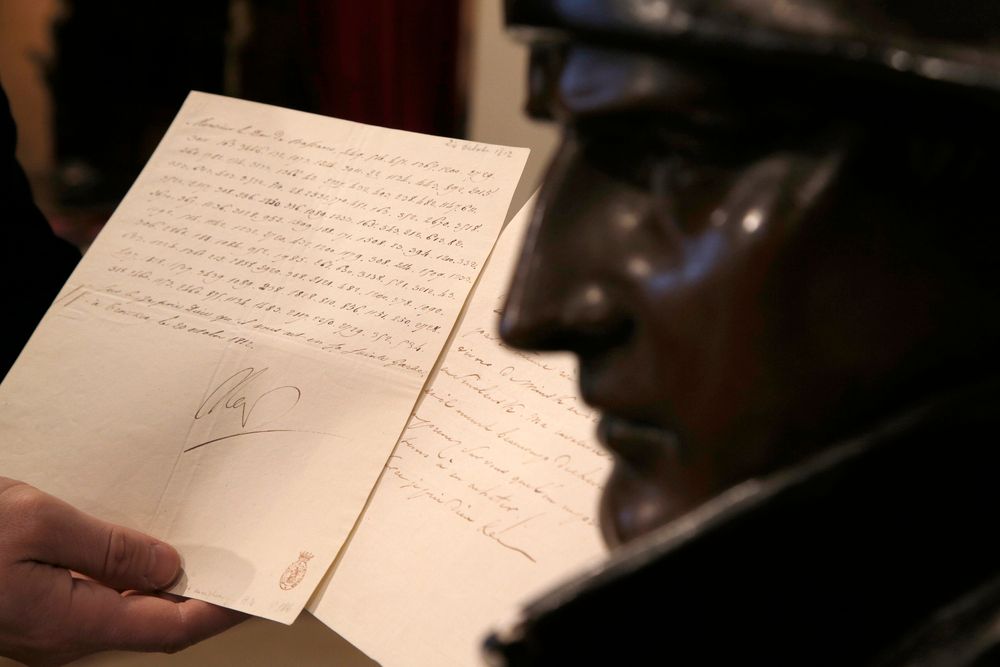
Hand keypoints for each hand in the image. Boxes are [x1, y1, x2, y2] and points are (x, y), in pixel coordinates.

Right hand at [0, 477, 244, 665]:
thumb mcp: (40, 524)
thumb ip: (109, 549)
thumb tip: (168, 567)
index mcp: (72, 622)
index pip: (170, 629)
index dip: (218, 612)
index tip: (255, 591)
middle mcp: (63, 637)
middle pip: (154, 623)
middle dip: (201, 597)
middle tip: (239, 565)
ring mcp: (48, 628)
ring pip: (127, 612)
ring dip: (168, 588)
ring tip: (204, 553)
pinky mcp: (37, 612)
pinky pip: (101, 602)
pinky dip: (134, 581)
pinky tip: (146, 551)